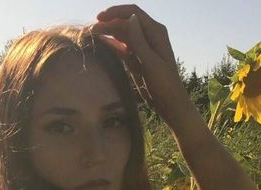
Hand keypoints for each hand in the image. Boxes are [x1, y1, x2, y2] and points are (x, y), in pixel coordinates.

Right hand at [91, 5, 186, 123]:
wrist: (170, 104)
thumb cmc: (165, 85)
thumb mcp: (151, 64)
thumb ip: (139, 41)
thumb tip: (129, 19)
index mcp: (156, 32)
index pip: (133, 13)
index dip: (115, 12)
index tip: (99, 18)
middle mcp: (149, 36)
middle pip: (125, 23)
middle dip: (109, 23)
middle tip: (90, 30)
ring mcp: (142, 47)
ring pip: (122, 34)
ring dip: (108, 33)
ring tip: (92, 35)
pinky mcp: (137, 59)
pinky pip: (122, 48)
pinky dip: (112, 45)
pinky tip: (101, 44)